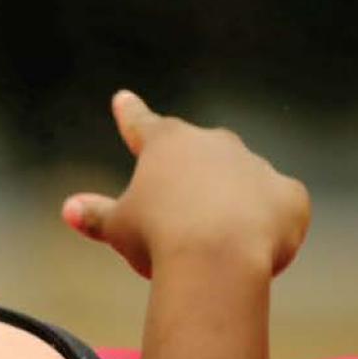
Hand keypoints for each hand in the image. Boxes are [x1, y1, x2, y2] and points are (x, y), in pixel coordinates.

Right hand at [62, 90, 309, 278]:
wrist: (219, 259)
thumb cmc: (160, 239)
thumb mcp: (119, 229)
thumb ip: (96, 216)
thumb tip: (69, 209)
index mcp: (167, 144)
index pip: (142, 125)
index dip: (130, 115)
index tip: (123, 99)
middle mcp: (214, 144)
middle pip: (200, 153)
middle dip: (192, 174)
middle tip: (181, 210)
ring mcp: (256, 167)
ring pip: (241, 182)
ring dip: (231, 204)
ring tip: (217, 245)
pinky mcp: (288, 196)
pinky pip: (277, 208)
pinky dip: (268, 223)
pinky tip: (255, 247)